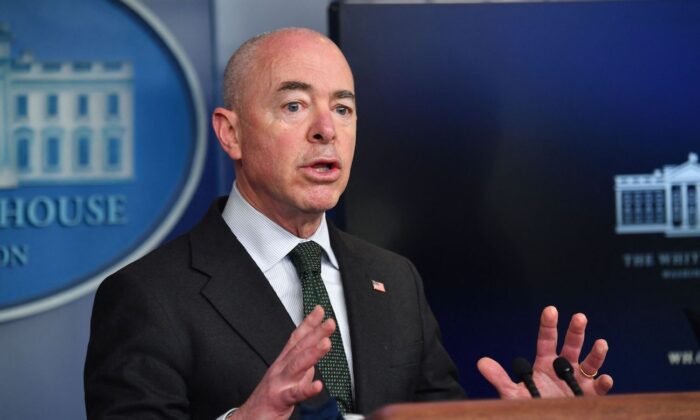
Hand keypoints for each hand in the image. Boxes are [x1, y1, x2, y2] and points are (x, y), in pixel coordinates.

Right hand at [233, 305, 333, 418]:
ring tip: (326, 344)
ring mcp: (279, 383)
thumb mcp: (286, 380)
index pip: (296, 338)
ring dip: (312, 353)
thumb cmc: (268, 399)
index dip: (308, 323)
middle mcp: (280, 369)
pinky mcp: (279, 400)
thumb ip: (300, 370)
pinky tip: (318, 385)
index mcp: (282, 362)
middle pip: (299, 347)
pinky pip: (295, 394)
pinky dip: (307, 389)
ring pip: (297, 365)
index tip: (320, 311)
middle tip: (329, 323)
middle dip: (315, 333)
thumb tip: (313, 364)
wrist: (248, 418)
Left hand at [477, 306, 613, 398]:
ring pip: (590, 364)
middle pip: (571, 345)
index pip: (547, 340)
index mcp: (544, 364)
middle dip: (576, 332)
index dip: (549, 325)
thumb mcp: (513, 394)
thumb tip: (481, 362)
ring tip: (601, 344)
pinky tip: (605, 378)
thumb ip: (500, 379)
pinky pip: (599, 389)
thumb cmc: (530, 408)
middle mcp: (563, 369)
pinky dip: (604, 383)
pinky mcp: (588, 398)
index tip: (551, 310)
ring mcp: (577, 383)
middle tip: (580, 317)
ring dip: (596, 354)